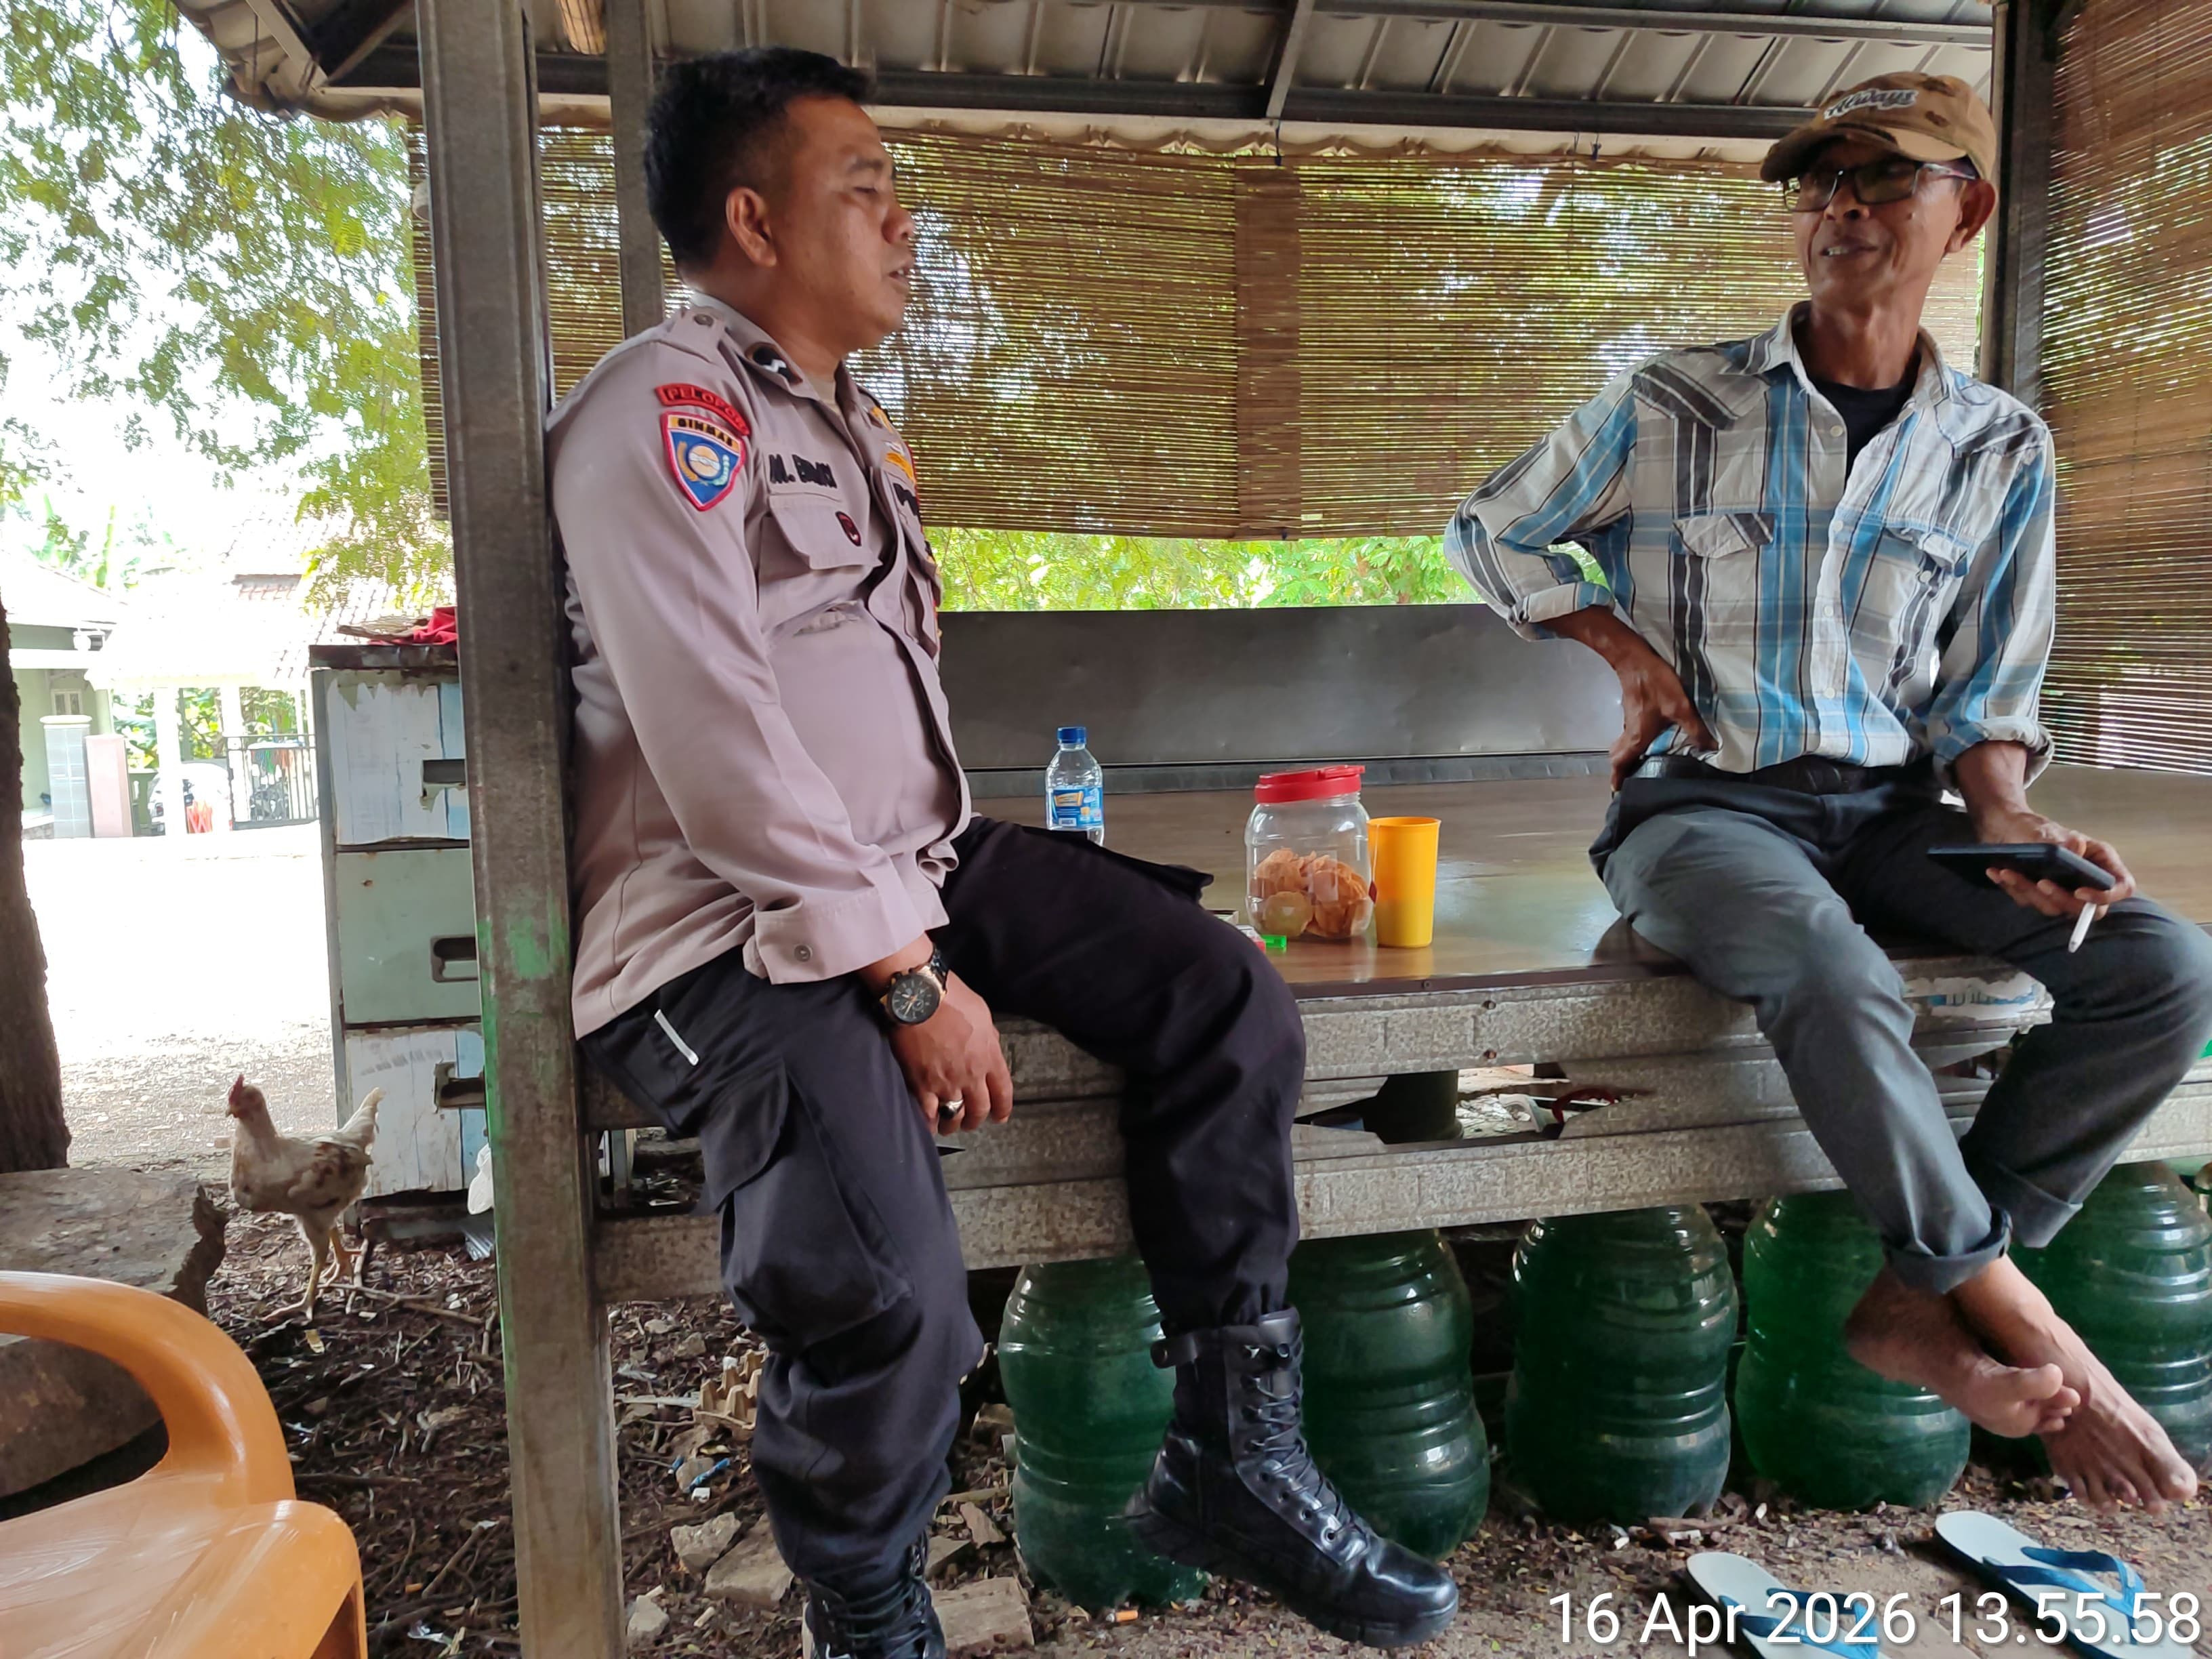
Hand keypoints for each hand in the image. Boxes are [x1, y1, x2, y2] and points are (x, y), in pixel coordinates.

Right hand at [887, 972, 1013, 1135]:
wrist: (920, 997)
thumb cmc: (952, 998)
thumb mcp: (982, 1013)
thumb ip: (988, 1036)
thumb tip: (988, 1044)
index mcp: (989, 1056)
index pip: (1003, 1091)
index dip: (1003, 1108)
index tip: (1000, 1117)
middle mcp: (972, 1075)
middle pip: (979, 1109)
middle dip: (976, 1119)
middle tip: (971, 1122)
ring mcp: (946, 1083)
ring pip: (955, 1116)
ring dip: (953, 1124)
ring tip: (948, 1125)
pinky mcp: (922, 1085)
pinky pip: (928, 1115)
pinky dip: (929, 1124)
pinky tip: (929, 1126)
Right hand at [1543, 608, 1716, 788]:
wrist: (1634, 659)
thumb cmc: (1655, 684)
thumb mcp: (1681, 707)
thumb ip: (1695, 729)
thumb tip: (1711, 748)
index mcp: (1637, 737)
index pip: (1620, 763)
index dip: (1618, 779)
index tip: (1617, 791)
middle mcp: (1629, 732)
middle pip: (1618, 757)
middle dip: (1622, 770)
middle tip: (1633, 779)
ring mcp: (1628, 721)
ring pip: (1623, 746)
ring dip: (1628, 757)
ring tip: (1641, 764)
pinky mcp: (1632, 711)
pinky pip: (1628, 735)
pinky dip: (1633, 744)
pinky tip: (1649, 741)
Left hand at [1969, 806, 2136, 916]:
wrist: (2005, 829)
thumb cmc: (2033, 827)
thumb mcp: (2044, 831)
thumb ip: (2060, 842)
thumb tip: (2077, 846)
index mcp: (2100, 861)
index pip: (2122, 886)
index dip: (2106, 895)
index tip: (2080, 893)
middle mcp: (2086, 879)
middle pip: (2087, 908)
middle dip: (2060, 898)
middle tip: (2040, 883)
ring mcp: (2064, 890)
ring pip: (2055, 907)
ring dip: (2030, 892)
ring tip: (2009, 872)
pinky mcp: (2041, 896)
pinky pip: (2031, 901)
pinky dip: (2014, 889)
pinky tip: (1998, 874)